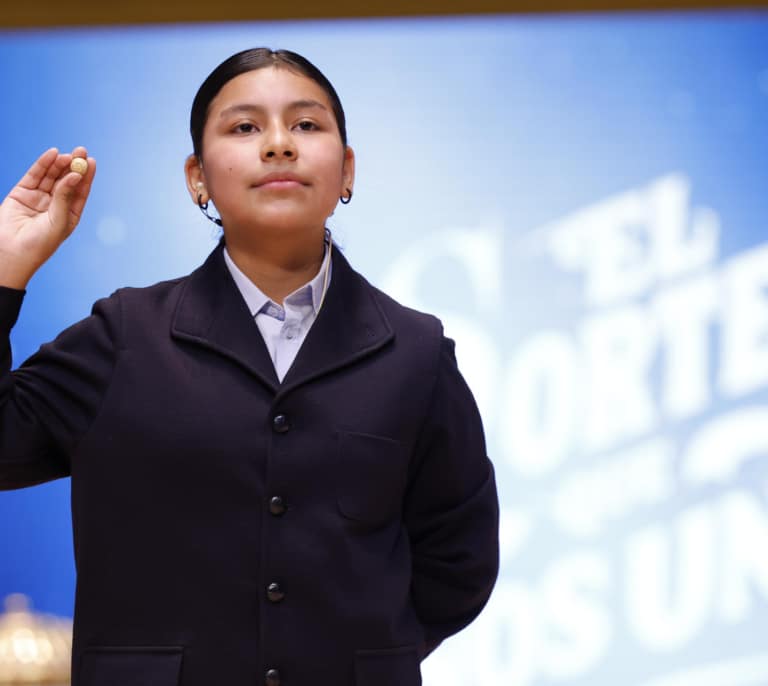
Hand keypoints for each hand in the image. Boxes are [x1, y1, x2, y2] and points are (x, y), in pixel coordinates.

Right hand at [0, 147, 95, 288]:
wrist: (11, 253)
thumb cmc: (39, 244)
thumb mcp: (58, 220)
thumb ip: (65, 197)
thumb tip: (75, 175)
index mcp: (69, 215)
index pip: (80, 192)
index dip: (86, 176)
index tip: (91, 161)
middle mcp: (55, 205)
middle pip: (66, 181)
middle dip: (74, 166)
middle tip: (81, 151)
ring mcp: (38, 199)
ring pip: (50, 176)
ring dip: (59, 164)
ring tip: (67, 154)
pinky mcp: (22, 193)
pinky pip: (34, 176)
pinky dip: (43, 165)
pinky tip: (52, 154)